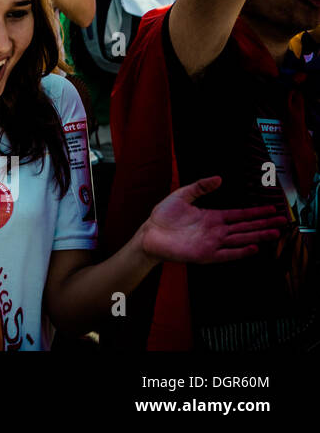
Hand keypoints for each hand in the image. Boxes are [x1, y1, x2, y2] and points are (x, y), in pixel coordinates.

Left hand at [140, 176, 285, 263]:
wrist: (149, 234)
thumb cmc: (163, 216)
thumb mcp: (181, 195)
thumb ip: (200, 187)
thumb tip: (219, 178)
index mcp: (212, 217)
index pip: (240, 214)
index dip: (256, 212)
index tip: (271, 208)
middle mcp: (216, 230)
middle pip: (246, 226)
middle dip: (264, 223)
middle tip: (283, 220)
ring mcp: (213, 243)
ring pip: (241, 239)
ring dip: (258, 236)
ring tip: (275, 232)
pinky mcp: (206, 255)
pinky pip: (227, 253)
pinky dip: (240, 251)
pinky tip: (254, 247)